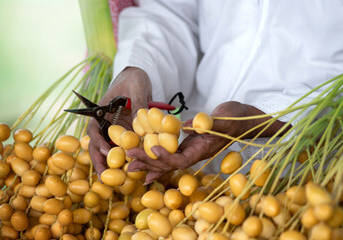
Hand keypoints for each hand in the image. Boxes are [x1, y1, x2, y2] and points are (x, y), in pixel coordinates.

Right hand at [87, 67, 151, 176]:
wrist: (139, 76)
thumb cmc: (134, 78)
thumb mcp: (137, 87)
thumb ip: (139, 103)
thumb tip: (141, 124)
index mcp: (102, 110)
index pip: (94, 128)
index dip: (98, 140)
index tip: (106, 150)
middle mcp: (106, 122)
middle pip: (98, 143)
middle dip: (100, 160)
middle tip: (105, 178)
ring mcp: (115, 128)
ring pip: (109, 148)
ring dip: (111, 163)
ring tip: (115, 179)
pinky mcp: (126, 131)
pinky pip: (124, 146)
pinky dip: (126, 156)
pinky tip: (131, 167)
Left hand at [127, 101, 289, 183]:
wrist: (243, 118)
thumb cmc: (238, 117)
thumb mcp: (225, 118)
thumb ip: (209, 124)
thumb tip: (187, 126)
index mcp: (203, 150)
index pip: (182, 160)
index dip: (166, 157)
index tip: (152, 148)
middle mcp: (194, 153)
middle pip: (169, 163)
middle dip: (149, 162)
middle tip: (129, 160)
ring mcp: (190, 149)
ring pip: (166, 160)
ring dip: (148, 163)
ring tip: (129, 165)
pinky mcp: (187, 143)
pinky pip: (169, 153)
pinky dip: (156, 157)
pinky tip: (145, 163)